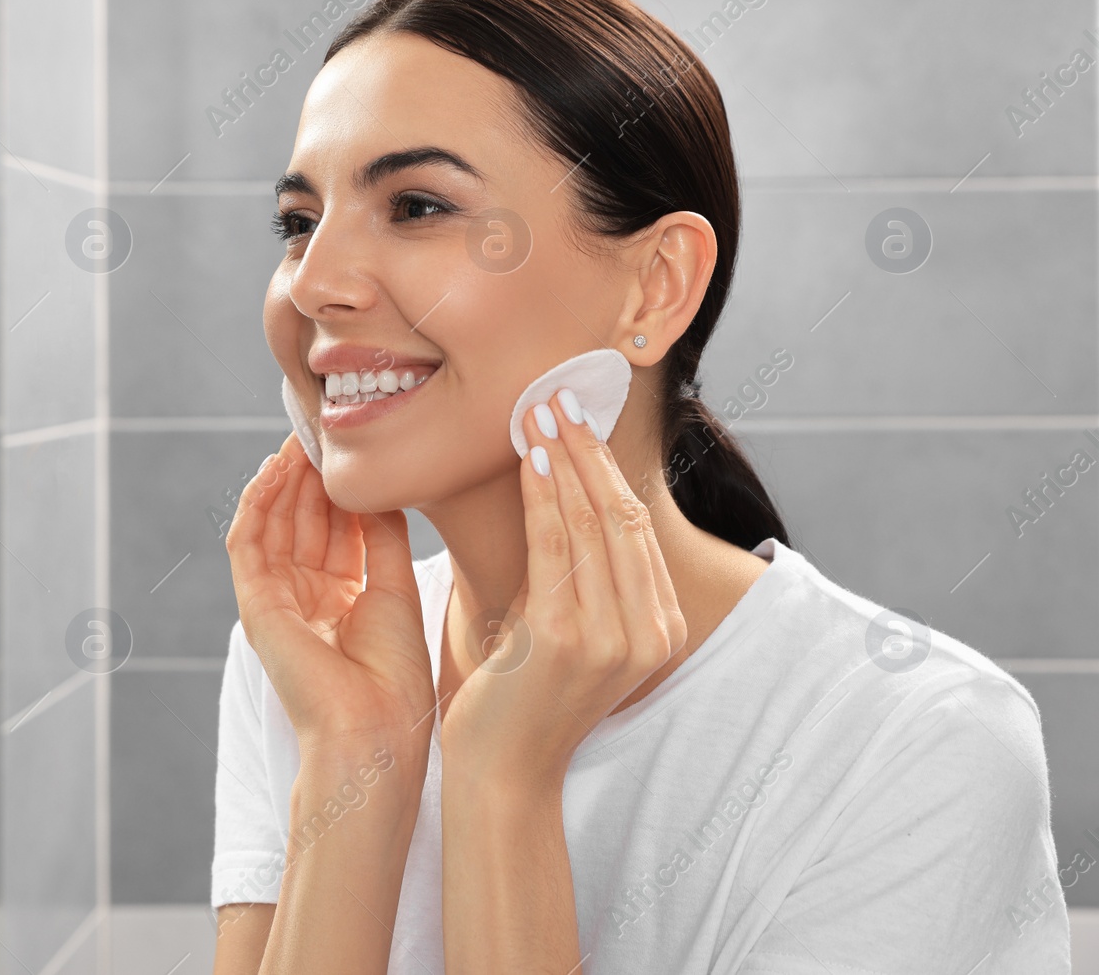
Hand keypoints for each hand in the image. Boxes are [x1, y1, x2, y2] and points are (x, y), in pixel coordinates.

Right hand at [225, 432, 435, 764]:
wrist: (374, 732)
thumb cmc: (394, 678)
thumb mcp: (395, 590)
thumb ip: (383, 537)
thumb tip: (377, 488)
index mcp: (341, 600)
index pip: (335, 528)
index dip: (342, 486)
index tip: (355, 446)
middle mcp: (306, 597)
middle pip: (303, 520)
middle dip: (312, 474)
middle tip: (324, 426)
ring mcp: (278, 601)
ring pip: (273, 524)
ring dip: (285, 479)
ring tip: (301, 437)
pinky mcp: (256, 606)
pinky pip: (248, 543)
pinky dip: (258, 503)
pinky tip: (276, 470)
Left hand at [440, 392, 686, 791]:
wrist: (504, 771)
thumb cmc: (527, 698)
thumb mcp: (573, 632)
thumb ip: (584, 579)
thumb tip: (566, 499)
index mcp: (662, 629)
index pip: (637, 526)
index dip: (606, 466)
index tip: (579, 418)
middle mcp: (650, 631)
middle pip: (621, 514)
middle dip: (587, 447)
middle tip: (557, 394)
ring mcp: (614, 634)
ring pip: (592, 520)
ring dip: (563, 457)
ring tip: (538, 410)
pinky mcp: (568, 636)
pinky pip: (556, 543)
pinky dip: (542, 491)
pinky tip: (528, 455)